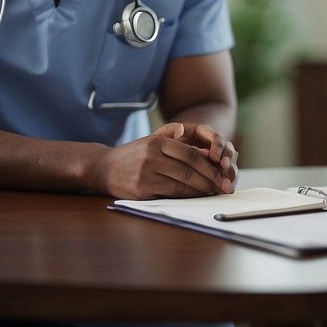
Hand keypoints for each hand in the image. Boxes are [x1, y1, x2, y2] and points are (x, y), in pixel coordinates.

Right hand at [98, 122, 238, 199]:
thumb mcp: (149, 138)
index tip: (222, 173)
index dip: (209, 165)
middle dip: (209, 179)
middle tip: (223, 186)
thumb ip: (168, 132)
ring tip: (213, 192)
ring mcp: (146, 175)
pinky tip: (195, 197)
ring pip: (181, 184)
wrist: (103, 168)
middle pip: (189, 170)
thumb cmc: (132, 155)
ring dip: (200, 190)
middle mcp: (152, 157)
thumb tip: (183, 129)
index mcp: (156, 142)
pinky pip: (170, 195)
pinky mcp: (142, 191)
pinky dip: (186, 196)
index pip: (190, 154)